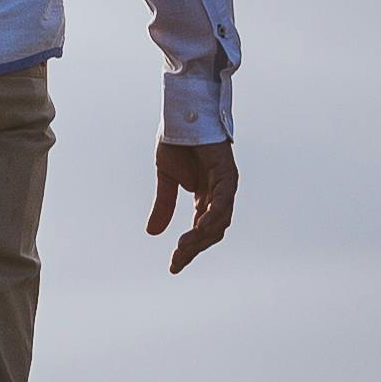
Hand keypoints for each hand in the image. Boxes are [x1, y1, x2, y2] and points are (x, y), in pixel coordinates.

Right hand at [149, 139, 236, 273]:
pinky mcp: (227, 173)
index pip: (200, 231)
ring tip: (184, 247)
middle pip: (212, 231)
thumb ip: (164, 204)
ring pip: (220, 220)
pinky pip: (224, 200)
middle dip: (194, 247)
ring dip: (203, 236)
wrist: (180, 114)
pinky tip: (200, 227)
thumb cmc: (176, 141)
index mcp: (205, 196)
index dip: (188, 250)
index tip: (173, 267)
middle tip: (177, 259)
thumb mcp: (166, 178)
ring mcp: (225, 184)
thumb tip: (153, 233)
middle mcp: (218, 194)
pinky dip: (213, 215)